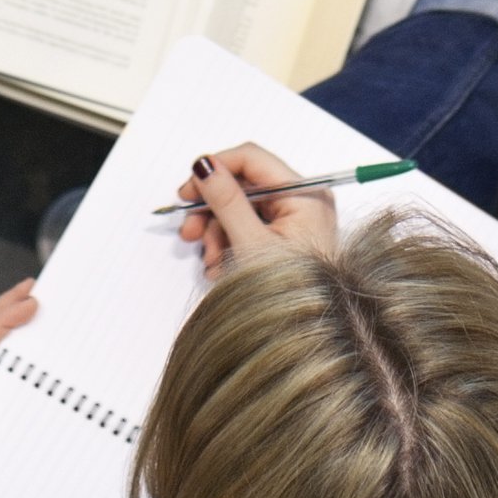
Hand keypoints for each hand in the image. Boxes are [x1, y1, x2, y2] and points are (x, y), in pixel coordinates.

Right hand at [178, 142, 340, 279]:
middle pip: (243, 187)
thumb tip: (204, 166)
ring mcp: (294, 223)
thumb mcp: (251, 244)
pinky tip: (222, 270)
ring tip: (213, 264)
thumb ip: (226, 201)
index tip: (187, 190)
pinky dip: (229, 246)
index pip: (252, 159)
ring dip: (217, 235)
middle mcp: (302, 202)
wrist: (309, 337)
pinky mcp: (285, 242)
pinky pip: (248, 230)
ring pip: (240, 210)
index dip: (216, 168)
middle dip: (213, 211)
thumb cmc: (291, 294)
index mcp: (305, 195)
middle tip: (189, 232)